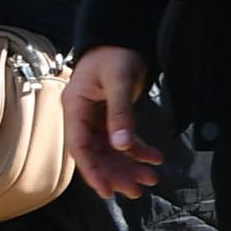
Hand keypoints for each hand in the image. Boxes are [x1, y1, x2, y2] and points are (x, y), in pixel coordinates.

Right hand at [65, 46, 162, 200]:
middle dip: (115, 174)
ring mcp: (96, 118)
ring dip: (129, 166)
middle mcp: (82, 117)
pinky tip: (154, 158)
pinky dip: (138, 151)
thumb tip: (122, 146)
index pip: (80, 147)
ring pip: (110, 151)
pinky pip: (123, 140)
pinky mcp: (111, 117)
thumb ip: (120, 113)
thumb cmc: (115, 55)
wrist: (120, 38)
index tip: (106, 191)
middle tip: (137, 191)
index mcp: (75, 108)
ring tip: (151, 179)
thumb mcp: (119, 81)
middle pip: (96, 154)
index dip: (92, 171)